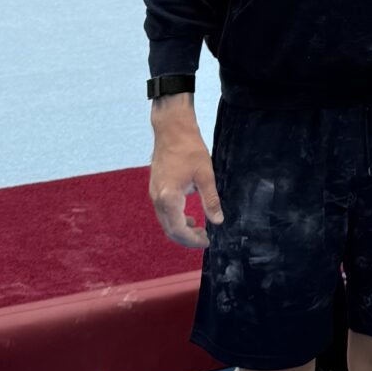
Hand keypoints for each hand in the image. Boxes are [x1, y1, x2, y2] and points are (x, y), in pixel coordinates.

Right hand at [149, 97, 221, 248]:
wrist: (171, 129)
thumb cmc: (189, 149)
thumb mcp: (205, 175)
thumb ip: (210, 200)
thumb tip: (218, 221)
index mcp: (169, 197)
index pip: (179, 229)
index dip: (193, 240)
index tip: (208, 241)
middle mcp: (157, 199)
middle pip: (170, 229)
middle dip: (187, 238)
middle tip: (205, 239)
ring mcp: (154, 194)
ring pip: (165, 222)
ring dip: (181, 229)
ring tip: (200, 230)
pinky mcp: (155, 189)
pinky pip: (163, 212)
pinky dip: (175, 219)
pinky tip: (189, 217)